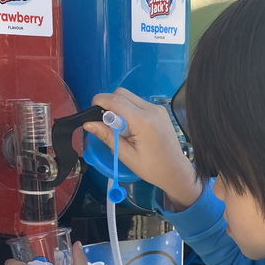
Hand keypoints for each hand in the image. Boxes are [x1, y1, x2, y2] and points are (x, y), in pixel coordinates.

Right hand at [83, 88, 200, 209]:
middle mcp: (151, 109)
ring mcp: (157, 108)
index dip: (99, 102)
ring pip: (129, 97)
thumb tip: (88, 123)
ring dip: (119, 107)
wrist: (176, 171)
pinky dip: (129, 110)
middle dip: (108, 104)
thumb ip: (107, 136)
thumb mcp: (126, 155)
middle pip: (121, 93)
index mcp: (143, 121)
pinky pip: (138, 103)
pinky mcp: (159, 110)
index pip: (115, 100)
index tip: (91, 113)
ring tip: (120, 129)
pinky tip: (131, 128)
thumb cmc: (152, 168)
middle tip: (106, 124)